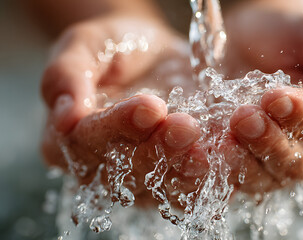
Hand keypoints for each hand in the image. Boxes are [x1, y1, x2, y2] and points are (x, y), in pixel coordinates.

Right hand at [41, 13, 206, 206]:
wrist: (152, 52)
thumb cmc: (115, 47)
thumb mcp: (86, 45)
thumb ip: (68, 74)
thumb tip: (64, 117)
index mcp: (68, 138)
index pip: (86, 142)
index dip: (117, 127)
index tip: (149, 106)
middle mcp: (103, 165)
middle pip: (126, 172)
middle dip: (158, 149)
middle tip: (185, 126)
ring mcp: (142, 175)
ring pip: (160, 187)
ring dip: (185, 169)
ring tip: (207, 149)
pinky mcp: (175, 174)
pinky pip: (191, 185)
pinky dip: (210, 175)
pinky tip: (225, 155)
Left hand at [217, 5, 302, 192]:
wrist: (241, 42)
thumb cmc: (285, 36)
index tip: (278, 96)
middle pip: (296, 163)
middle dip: (269, 140)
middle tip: (245, 116)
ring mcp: (271, 163)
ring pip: (260, 177)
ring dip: (241, 158)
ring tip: (224, 135)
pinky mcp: (237, 164)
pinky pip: (226, 175)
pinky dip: (212, 167)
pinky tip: (199, 151)